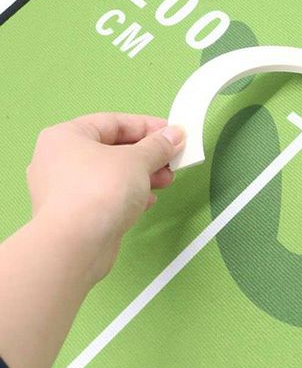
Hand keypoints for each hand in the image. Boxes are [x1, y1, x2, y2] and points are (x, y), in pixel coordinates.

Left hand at [26, 113, 183, 284]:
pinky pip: (106, 196)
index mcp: (67, 136)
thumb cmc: (101, 190)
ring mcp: (64, 189)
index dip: (147, 126)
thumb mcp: (137, 161)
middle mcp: (59, 159)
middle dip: (148, 155)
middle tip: (173, 161)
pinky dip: (129, 196)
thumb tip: (175, 134)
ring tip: (166, 182)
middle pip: (113, 148)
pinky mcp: (74, 214)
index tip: (174, 133)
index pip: (113, 122)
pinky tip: (147, 202)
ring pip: (111, 174)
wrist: (75, 246)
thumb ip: (158, 146)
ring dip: (143, 176)